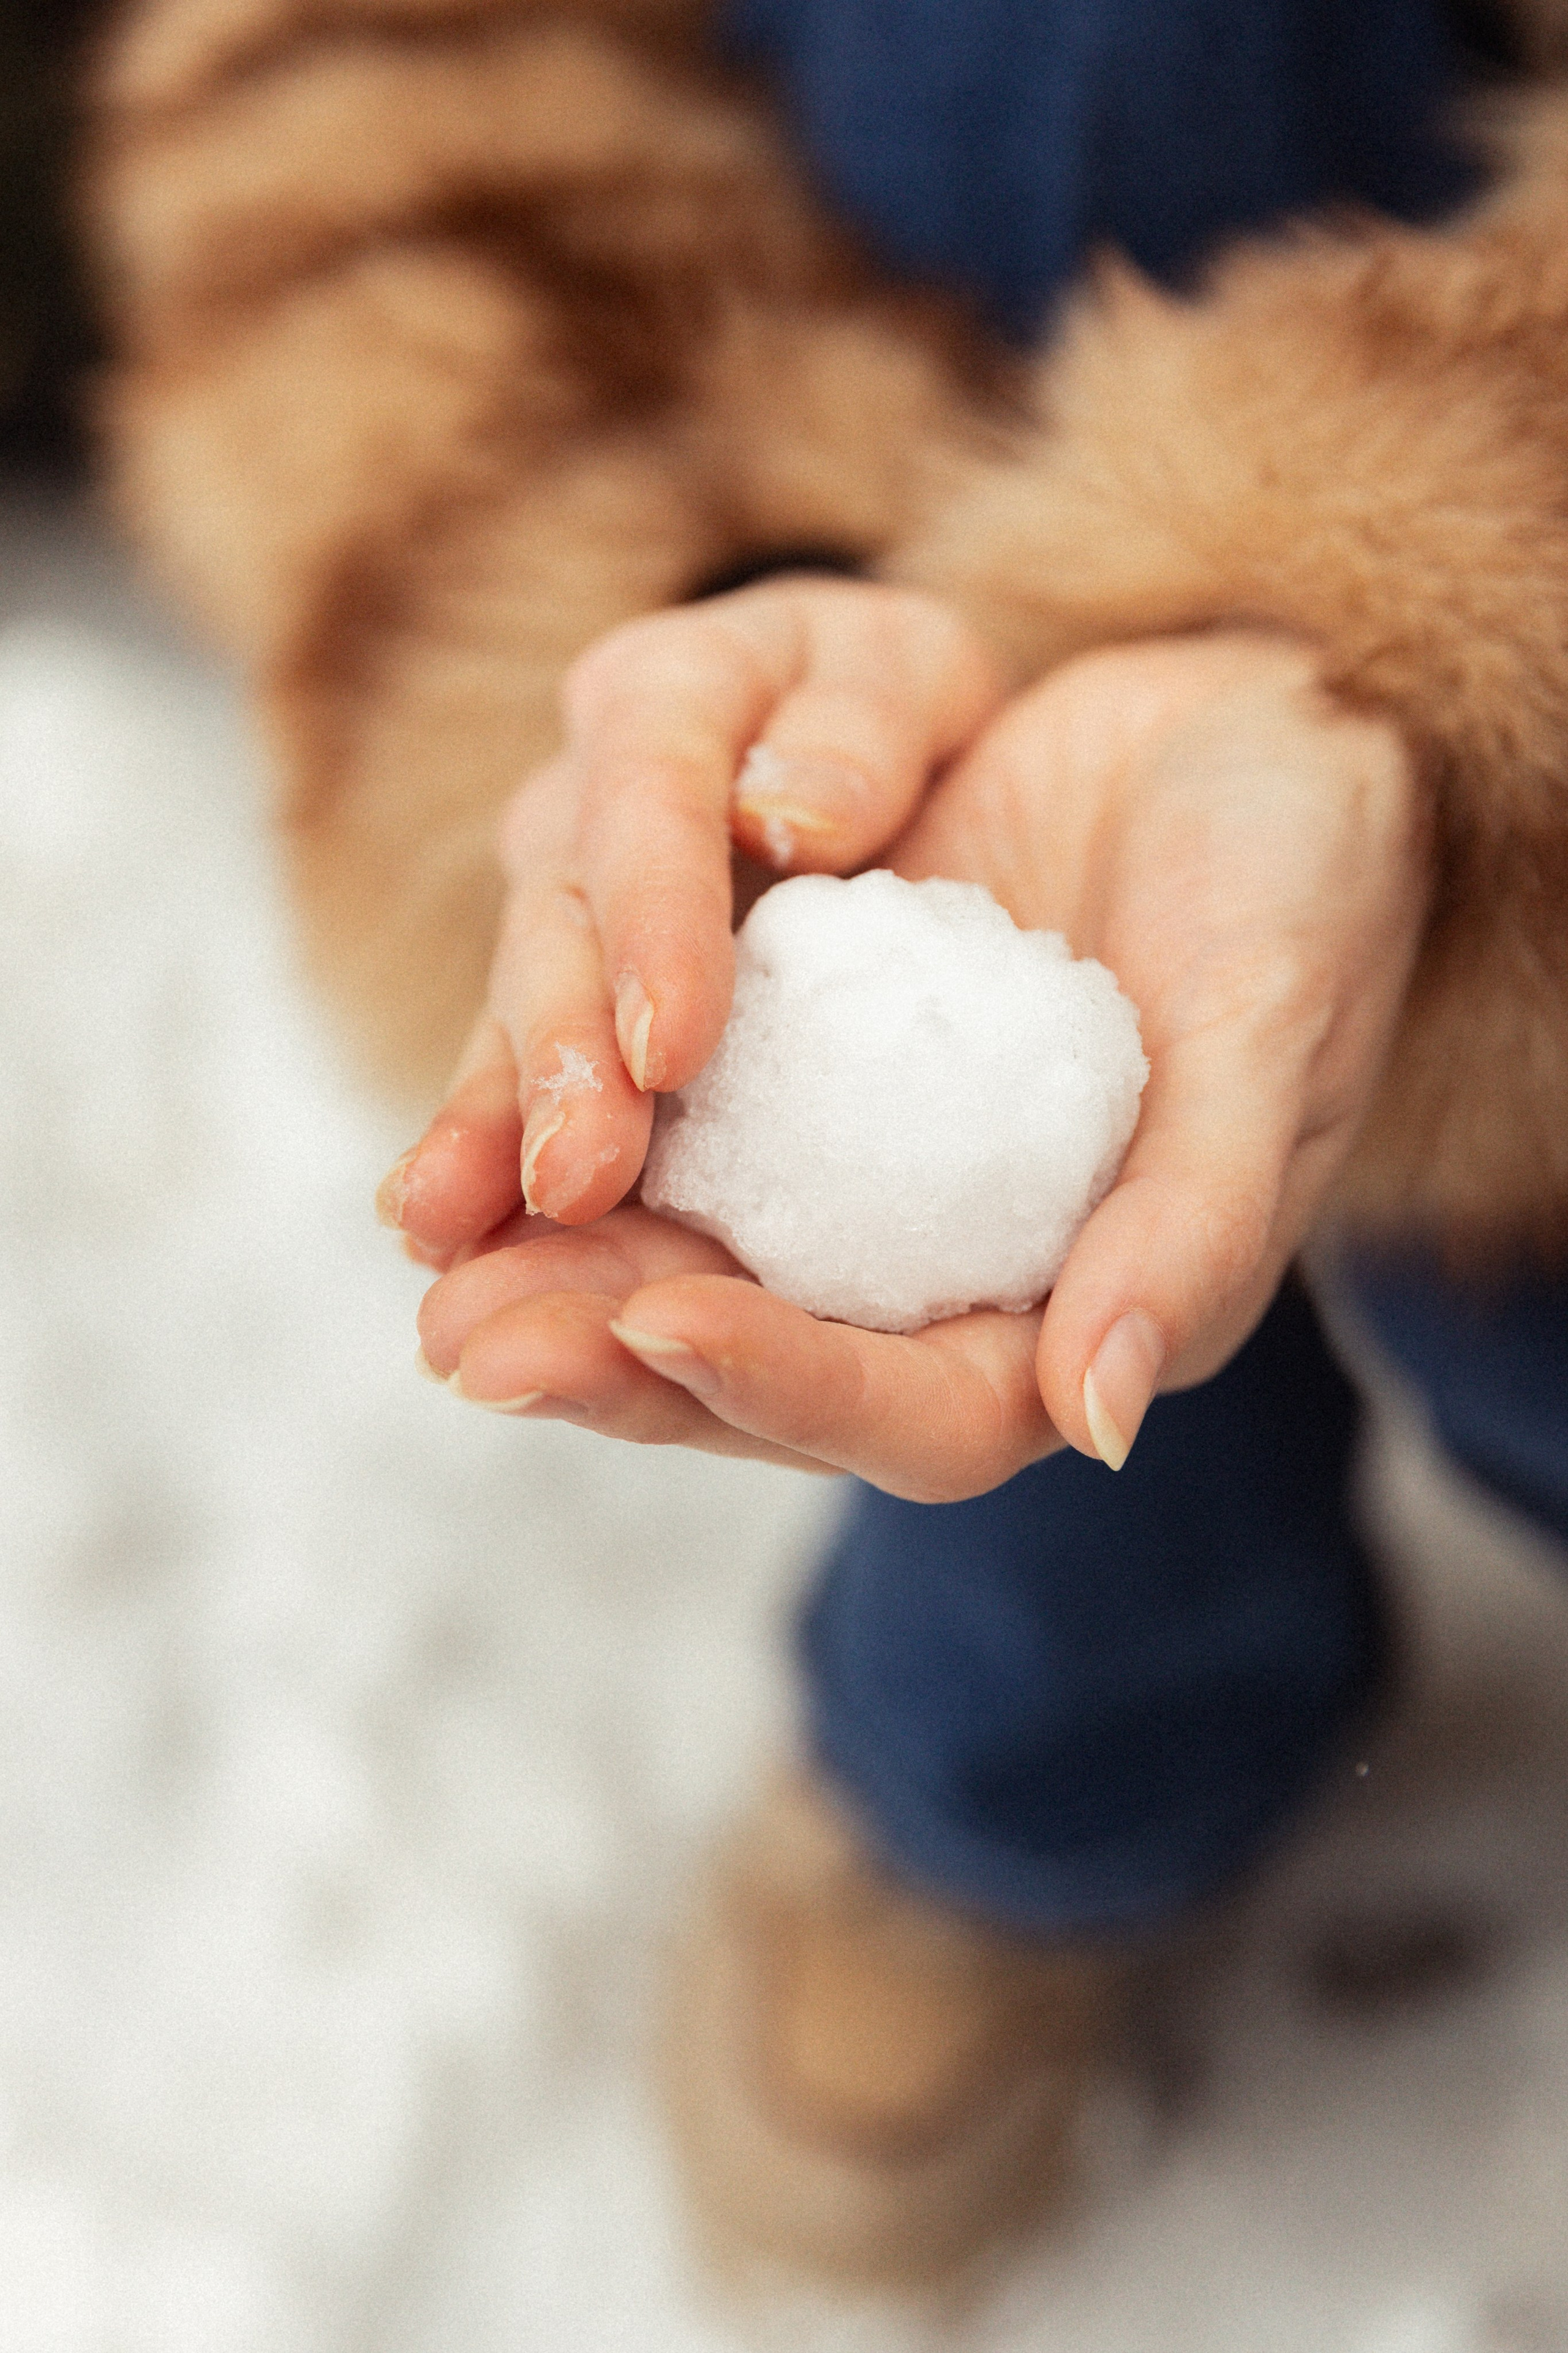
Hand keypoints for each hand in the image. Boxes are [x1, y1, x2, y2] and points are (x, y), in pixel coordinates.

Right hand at [376, 577, 1004, 1253]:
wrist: (874, 756)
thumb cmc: (903, 718)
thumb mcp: (912, 677)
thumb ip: (863, 725)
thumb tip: (796, 818)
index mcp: (673, 693)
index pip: (650, 785)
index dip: (653, 915)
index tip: (674, 1046)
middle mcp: (583, 803)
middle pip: (559, 921)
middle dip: (562, 1054)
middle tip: (575, 1175)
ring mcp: (554, 911)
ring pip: (509, 1017)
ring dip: (492, 1129)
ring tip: (454, 1230)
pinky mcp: (555, 1011)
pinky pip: (506, 1088)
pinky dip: (478, 1165)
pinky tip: (443, 1242)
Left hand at [399, 612, 1428, 1498]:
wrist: (1249, 743)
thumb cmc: (1299, 889)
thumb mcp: (1275, 1036)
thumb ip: (1194, 1225)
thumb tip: (1101, 1418)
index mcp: (1077, 1302)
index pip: (927, 1413)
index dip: (791, 1380)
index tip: (658, 1321)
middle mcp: (950, 1263)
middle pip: (764, 1362)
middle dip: (611, 1357)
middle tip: (469, 1344)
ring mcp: (862, 1169)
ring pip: (687, 1258)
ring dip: (555, 1262)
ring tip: (433, 1262)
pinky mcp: (796, 1061)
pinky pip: (667, 1137)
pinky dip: (568, 1140)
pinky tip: (464, 1153)